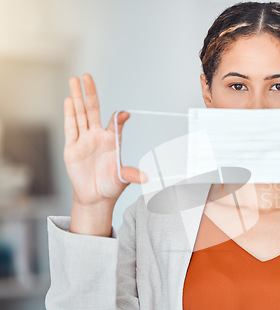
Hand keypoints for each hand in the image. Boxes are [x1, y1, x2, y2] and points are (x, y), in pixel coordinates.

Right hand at [64, 73, 147, 207]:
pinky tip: (69, 101)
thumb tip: (146, 178)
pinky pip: (70, 128)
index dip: (119, 118)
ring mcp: (83, 141)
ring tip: (74, 81)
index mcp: (111, 141)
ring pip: (79, 115)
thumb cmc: (111, 185)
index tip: (123, 114)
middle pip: (92, 110)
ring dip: (76, 98)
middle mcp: (97, 137)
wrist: (95, 197)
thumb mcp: (123, 178)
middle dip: (89, 93)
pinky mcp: (72, 148)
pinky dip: (69, 115)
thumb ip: (132, 175)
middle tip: (87, 76)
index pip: (115, 124)